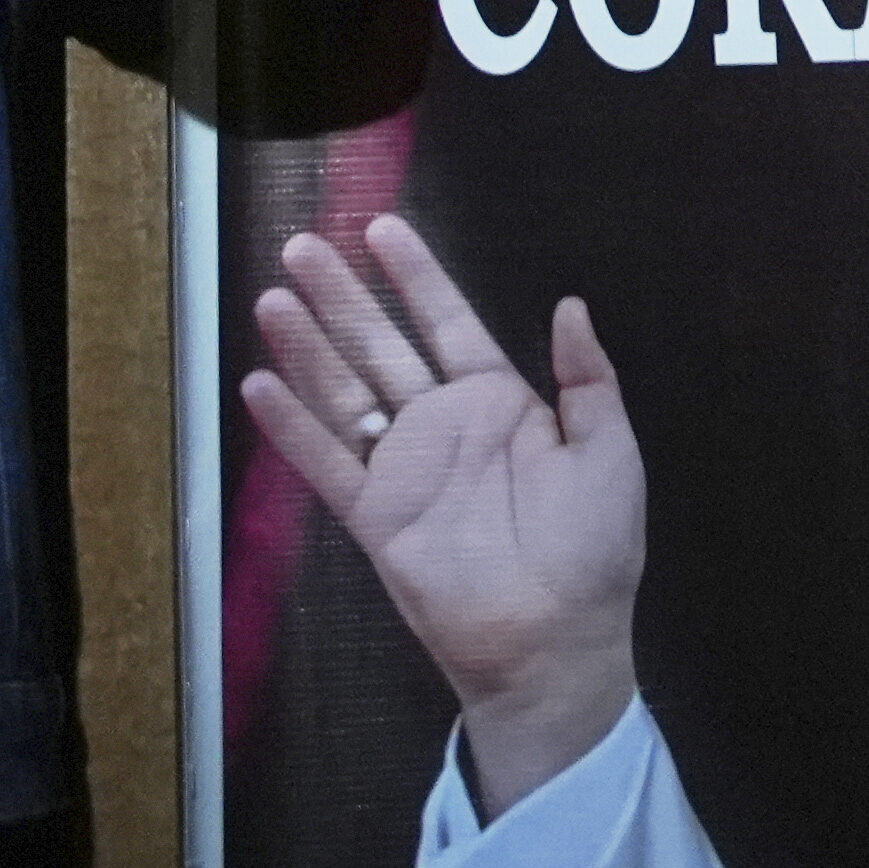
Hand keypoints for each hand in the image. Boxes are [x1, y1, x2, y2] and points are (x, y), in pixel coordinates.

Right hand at [242, 218, 651, 811]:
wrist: (556, 639)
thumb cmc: (593, 548)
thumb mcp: (608, 451)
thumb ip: (586, 377)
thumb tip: (570, 303)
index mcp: (501, 403)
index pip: (448, 322)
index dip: (416, 277)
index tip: (382, 228)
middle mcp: (443, 426)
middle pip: (381, 346)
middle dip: (343, 296)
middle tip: (301, 244)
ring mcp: (404, 469)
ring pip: (344, 393)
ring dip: (308, 346)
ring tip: (272, 297)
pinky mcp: (374, 516)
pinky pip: (326, 463)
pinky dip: (292, 427)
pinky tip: (260, 383)